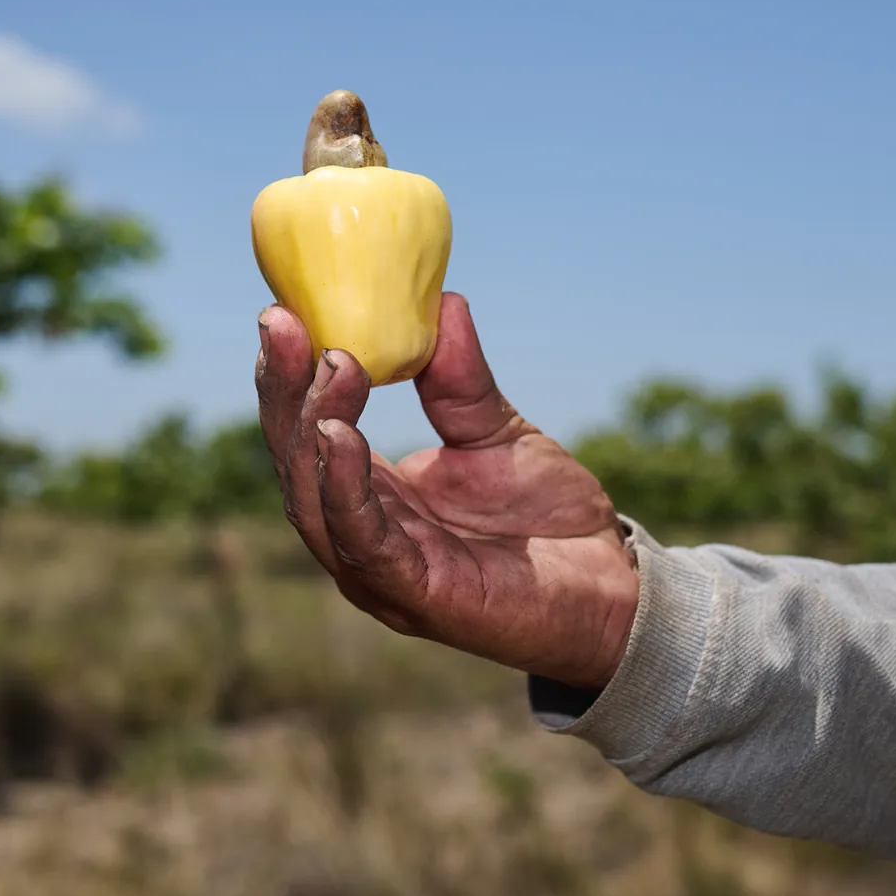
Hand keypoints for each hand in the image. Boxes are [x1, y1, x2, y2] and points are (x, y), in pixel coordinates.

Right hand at [255, 293, 638, 690]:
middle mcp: (359, 537)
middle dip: (283, 392)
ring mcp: (380, 574)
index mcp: (369, 498)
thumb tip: (443, 299)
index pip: (306, 434)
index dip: (288, 377)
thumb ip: (460, 379)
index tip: (284, 312)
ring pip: (316, 502)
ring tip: (330, 365)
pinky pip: (364, 542)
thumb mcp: (497, 432)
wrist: (612, 585)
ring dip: (311, 430)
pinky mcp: (415, 597)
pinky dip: (345, 487)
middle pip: (295, 464)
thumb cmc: (548, 518)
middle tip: (284, 324)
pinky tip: (341, 435)